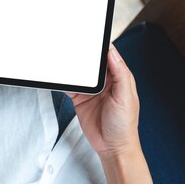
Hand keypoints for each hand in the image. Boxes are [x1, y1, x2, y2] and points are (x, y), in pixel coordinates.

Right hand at [69, 44, 140, 158]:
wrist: (112, 148)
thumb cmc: (125, 126)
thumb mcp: (125, 98)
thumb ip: (120, 74)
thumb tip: (113, 53)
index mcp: (119, 78)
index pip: (110, 56)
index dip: (102, 46)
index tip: (93, 36)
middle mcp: (105, 82)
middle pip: (92, 62)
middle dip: (83, 53)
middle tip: (73, 44)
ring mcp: (91, 90)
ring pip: (79, 72)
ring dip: (72, 67)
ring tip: (63, 57)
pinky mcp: (80, 99)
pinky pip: (69, 87)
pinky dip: (63, 82)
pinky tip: (58, 77)